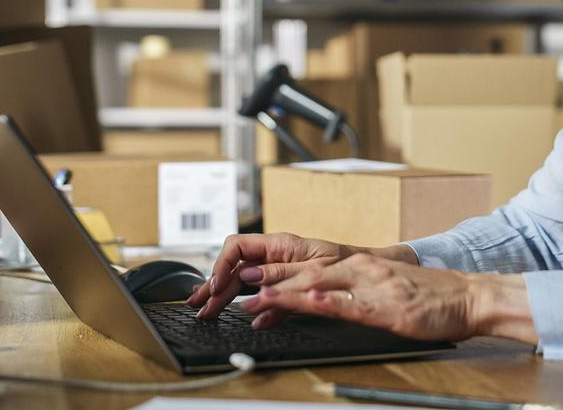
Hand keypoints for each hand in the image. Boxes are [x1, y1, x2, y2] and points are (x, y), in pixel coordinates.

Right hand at [186, 232, 349, 321]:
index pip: (237, 246)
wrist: (361, 270)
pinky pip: (262, 297)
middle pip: (234, 269)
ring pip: (242, 283)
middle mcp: (273, 256)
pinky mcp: (283, 288)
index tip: (215, 286)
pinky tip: (244, 318)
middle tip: (201, 308)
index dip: (222, 264)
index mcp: (278, 244)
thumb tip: (250, 278)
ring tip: (206, 312)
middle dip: (214, 287)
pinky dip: (252, 308)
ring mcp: (276, 272)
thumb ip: (281, 273)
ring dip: (223, 298)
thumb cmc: (341, 260)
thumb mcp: (313, 265)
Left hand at [242, 252, 537, 344]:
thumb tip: (322, 301)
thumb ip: (356, 290)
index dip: (274, 273)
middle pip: (305, 272)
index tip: (244, 277)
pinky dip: (324, 302)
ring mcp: (373, 286)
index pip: (308, 268)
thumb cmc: (430, 297)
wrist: (468, 296)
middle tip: (233, 285)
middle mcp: (362, 269)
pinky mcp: (386, 307)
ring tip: (254, 297)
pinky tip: (306, 302)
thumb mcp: (387, 288)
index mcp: (360, 265)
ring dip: (284, 291)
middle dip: (267, 279)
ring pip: (320, 285)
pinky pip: (350, 304)